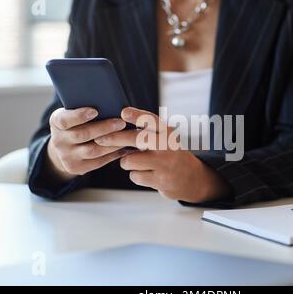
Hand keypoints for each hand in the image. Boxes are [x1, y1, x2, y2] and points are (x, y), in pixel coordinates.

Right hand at [47, 107, 127, 180]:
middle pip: (82, 135)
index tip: (95, 111)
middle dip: (103, 128)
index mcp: (56, 123)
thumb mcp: (72, 114)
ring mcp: (67, 156)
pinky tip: (124, 147)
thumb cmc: (75, 124)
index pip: (65, 120)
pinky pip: (98, 162)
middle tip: (121, 122)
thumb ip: (84, 108)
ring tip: (126, 135)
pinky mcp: (77, 168)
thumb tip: (110, 104)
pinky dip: (113, 154)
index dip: (79, 116)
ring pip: (92, 151)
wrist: (64, 148)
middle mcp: (58, 141)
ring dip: (111, 143)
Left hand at [94, 107, 229, 201]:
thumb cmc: (171, 155)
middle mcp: (168, 147)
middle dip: (115, 139)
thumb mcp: (166, 139)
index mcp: (168, 133)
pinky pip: (135, 176)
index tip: (123, 112)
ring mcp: (164, 164)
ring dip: (127, 161)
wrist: (192, 179)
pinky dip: (136, 175)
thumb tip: (117, 125)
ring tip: (135, 161)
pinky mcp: (160, 180)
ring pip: (130, 160)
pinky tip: (146, 174)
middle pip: (137, 139)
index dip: (138, 116)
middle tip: (100, 139)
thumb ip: (148, 132)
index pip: (152, 121)